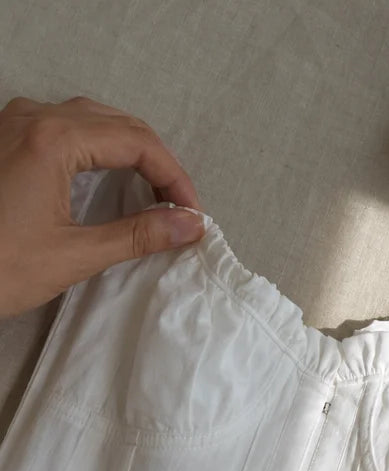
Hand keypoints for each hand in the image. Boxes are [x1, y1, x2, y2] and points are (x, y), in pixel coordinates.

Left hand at [0, 95, 204, 316]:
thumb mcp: (74, 255)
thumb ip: (137, 235)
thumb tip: (186, 226)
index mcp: (53, 140)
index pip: (136, 141)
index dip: (173, 177)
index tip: (191, 213)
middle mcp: (32, 119)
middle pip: (117, 123)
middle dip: (156, 163)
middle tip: (178, 206)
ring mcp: (13, 126)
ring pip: (91, 120)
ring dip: (129, 152)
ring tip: (152, 194)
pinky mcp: (4, 142)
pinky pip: (64, 128)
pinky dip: (98, 150)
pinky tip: (108, 181)